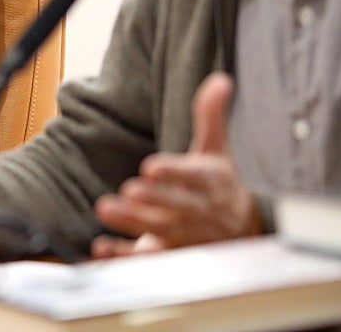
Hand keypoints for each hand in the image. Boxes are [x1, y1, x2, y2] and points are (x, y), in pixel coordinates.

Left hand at [91, 72, 260, 256]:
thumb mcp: (218, 148)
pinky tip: (101, 246)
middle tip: (130, 189)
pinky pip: (148, 260)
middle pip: (176, 207)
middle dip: (153, 200)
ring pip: (159, 232)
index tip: (153, 166)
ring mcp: (184, 237)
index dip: (175, 173)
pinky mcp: (170, 256)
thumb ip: (211, 116)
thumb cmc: (220, 183)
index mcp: (211, 183)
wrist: (240, 230)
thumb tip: (220, 80)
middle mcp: (199, 212)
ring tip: (106, 209)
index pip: (195, 178)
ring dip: (132, 223)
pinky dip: (123, 256)